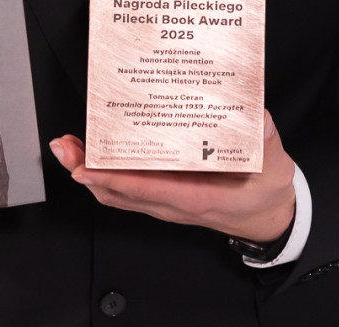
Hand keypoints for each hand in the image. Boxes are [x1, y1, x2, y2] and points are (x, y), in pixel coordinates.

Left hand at [48, 109, 295, 242]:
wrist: (268, 218)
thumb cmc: (265, 194)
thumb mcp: (274, 169)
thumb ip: (266, 144)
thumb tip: (259, 120)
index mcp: (197, 198)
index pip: (147, 190)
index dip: (114, 179)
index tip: (86, 168)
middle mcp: (174, 203)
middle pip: (119, 192)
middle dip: (86, 171)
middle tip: (64, 148)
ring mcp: (166, 201)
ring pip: (117, 192)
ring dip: (89, 171)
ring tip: (67, 147)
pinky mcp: (164, 195)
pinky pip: (126, 188)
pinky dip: (103, 173)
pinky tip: (91, 154)